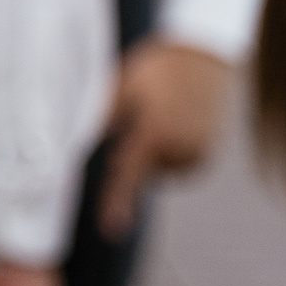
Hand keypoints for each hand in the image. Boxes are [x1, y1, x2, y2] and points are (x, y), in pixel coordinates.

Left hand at [97, 39, 228, 236]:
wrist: (202, 55)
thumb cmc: (154, 69)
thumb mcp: (121, 88)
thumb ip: (102, 121)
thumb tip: (78, 147)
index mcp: (155, 134)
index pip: (127, 175)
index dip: (116, 202)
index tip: (110, 230)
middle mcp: (181, 150)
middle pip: (141, 172)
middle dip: (130, 152)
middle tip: (139, 115)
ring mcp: (198, 154)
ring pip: (159, 170)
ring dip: (150, 152)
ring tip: (159, 112)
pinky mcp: (208, 154)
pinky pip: (177, 166)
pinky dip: (168, 152)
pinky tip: (172, 121)